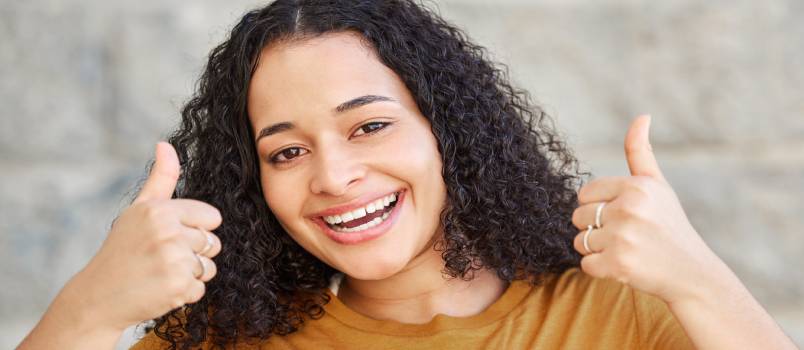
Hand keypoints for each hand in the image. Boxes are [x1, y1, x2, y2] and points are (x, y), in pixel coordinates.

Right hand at [69, 142, 222, 330]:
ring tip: (160, 274)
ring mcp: (174, 260)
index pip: (212, 218)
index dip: (196, 230)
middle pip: (213, 244)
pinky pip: (200, 289)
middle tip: (162, 259)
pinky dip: (184, 294)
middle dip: (193, 254)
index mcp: (160, 210)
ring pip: (208, 267)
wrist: (98, 297)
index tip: (171, 236)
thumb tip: (166, 144)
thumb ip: (161, 178)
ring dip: (190, 275)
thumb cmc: (122, 250)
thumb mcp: (139, 210)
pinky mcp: (178, 287)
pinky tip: (160, 290)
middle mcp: (168, 232)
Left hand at [571, 115, 723, 303]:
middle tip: (625, 236)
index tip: (622, 216)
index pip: (584, 194)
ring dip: (596, 249)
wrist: (692, 273)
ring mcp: (622, 238)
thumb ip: (640, 152)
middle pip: (578, 217)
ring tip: (625, 249)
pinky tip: (624, 266)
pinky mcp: (617, 265)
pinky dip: (600, 269)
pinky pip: (585, 264)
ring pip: (580, 241)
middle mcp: (629, 209)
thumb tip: (642, 115)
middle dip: (595, 228)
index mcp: (636, 186)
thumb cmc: (670, 226)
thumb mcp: (658, 185)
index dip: (598, 207)